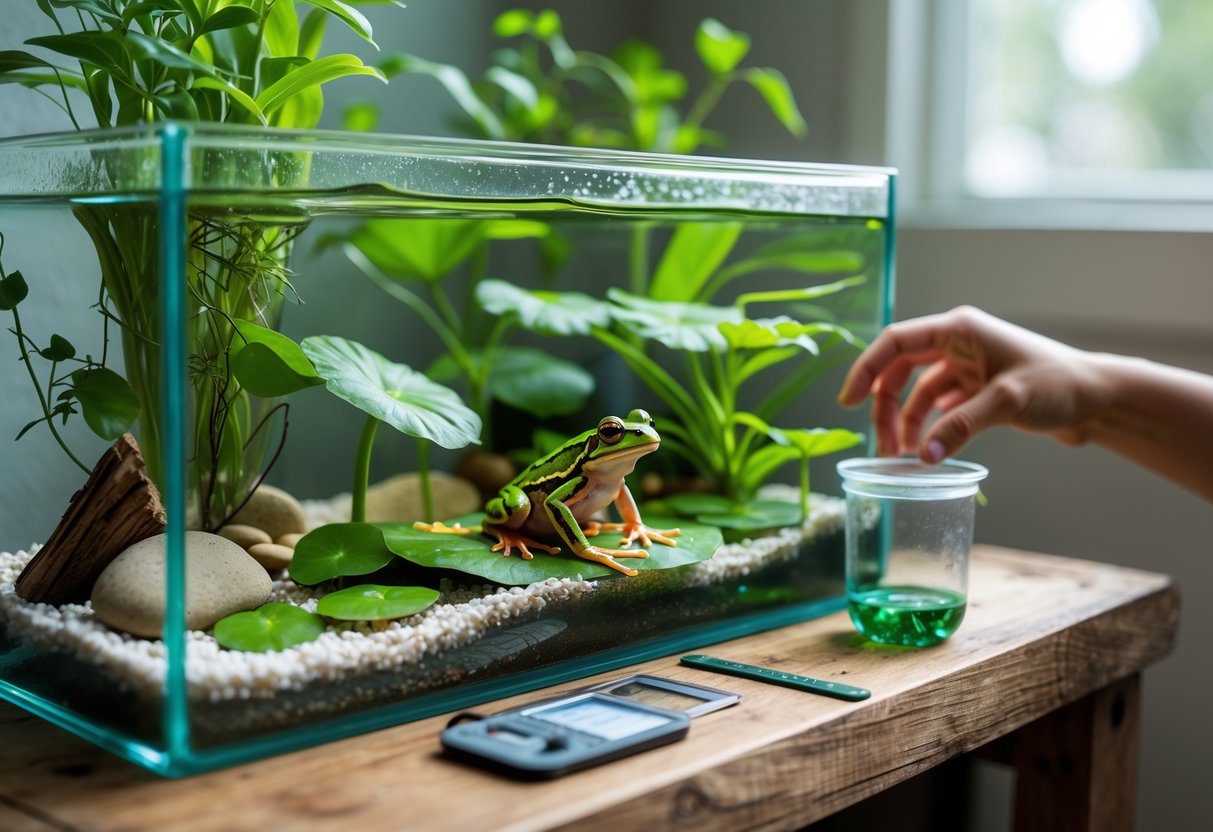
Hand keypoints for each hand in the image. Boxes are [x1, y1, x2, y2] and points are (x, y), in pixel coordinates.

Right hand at [837, 306, 1101, 461]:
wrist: (1098, 399)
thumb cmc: (1059, 385)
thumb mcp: (1007, 402)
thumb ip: (961, 427)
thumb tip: (923, 456)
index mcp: (959, 329)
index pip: (896, 343)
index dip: (866, 370)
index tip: (847, 402)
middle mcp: (957, 343)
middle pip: (899, 371)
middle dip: (886, 408)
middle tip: (884, 448)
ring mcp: (965, 365)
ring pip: (916, 391)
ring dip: (905, 422)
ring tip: (904, 456)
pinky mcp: (975, 387)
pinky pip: (937, 405)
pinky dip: (927, 426)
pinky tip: (927, 448)